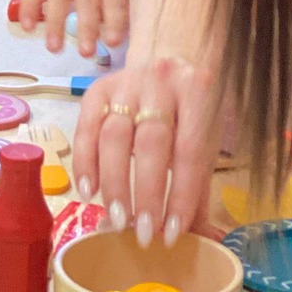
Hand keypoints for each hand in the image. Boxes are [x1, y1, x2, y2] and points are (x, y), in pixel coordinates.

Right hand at [71, 53, 219, 245]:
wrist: (168, 51)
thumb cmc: (189, 106)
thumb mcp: (206, 135)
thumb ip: (200, 185)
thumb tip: (205, 240)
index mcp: (197, 93)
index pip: (188, 151)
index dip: (180, 195)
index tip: (170, 234)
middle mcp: (160, 83)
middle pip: (150, 143)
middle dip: (145, 193)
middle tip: (142, 233)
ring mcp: (125, 84)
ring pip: (113, 136)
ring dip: (113, 183)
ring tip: (115, 220)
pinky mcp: (96, 89)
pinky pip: (85, 128)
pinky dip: (84, 162)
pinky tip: (88, 191)